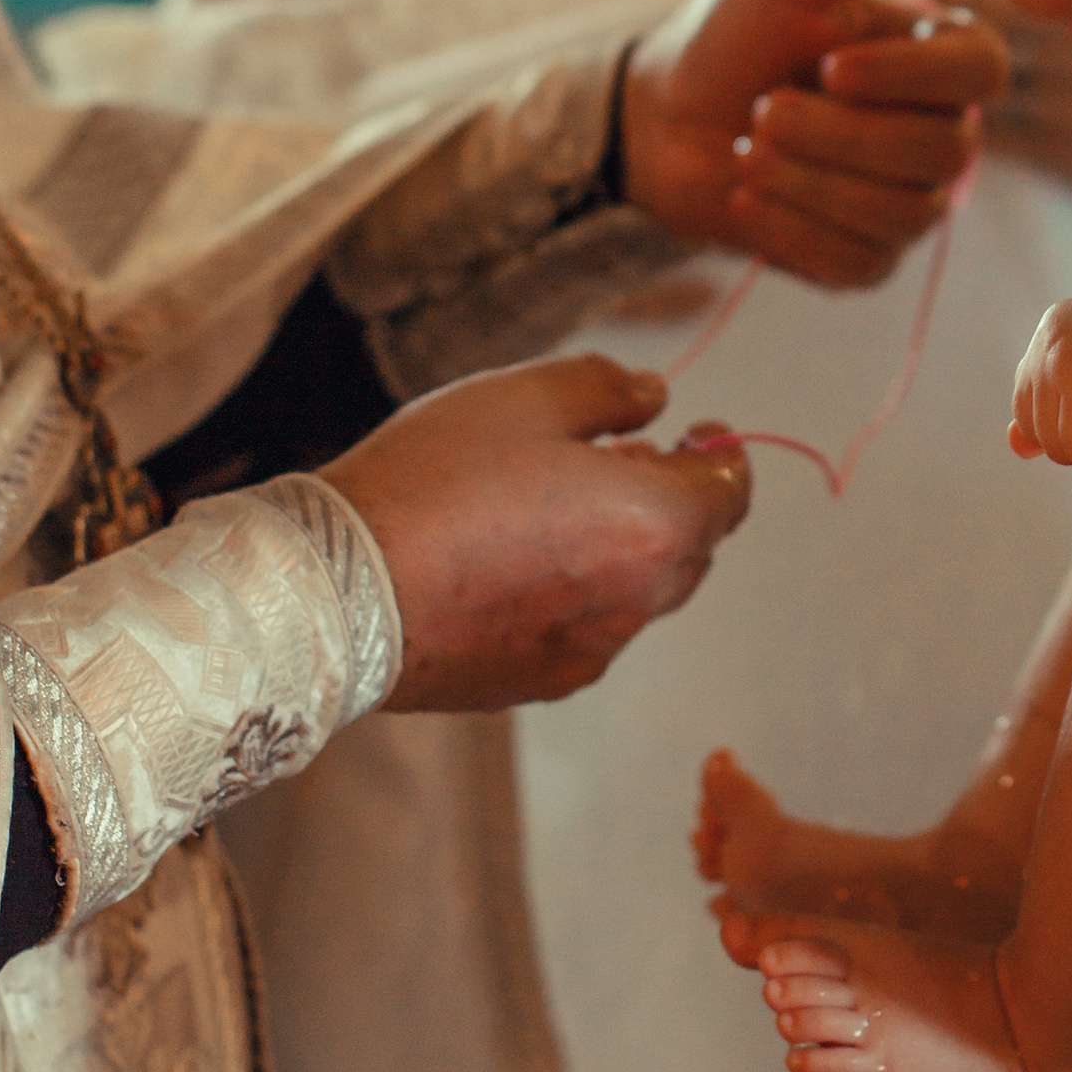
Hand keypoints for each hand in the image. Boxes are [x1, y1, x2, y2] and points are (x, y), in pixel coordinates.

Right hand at [325, 355, 749, 709]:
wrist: (340, 591)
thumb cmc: (434, 480)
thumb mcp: (524, 396)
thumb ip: (608, 389)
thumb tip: (658, 397)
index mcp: (655, 524)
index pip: (730, 491)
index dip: (720, 454)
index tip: (696, 430)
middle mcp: (638, 601)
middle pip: (692, 547)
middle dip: (672, 499)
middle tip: (622, 458)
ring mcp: (590, 650)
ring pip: (638, 593)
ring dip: (624, 549)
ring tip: (555, 508)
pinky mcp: (539, 682)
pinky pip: (585, 629)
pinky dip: (576, 593)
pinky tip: (513, 561)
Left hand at [622, 0, 1004, 289]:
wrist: (663, 116)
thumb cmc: (732, 32)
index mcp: (936, 55)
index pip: (982, 71)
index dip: (910, 74)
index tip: (830, 62)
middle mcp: (941, 130)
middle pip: (944, 152)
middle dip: (841, 135)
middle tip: (762, 110)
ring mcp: (908, 201)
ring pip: (903, 213)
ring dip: (810, 182)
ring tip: (746, 150)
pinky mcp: (865, 258)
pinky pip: (859, 263)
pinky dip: (790, 230)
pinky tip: (742, 197)